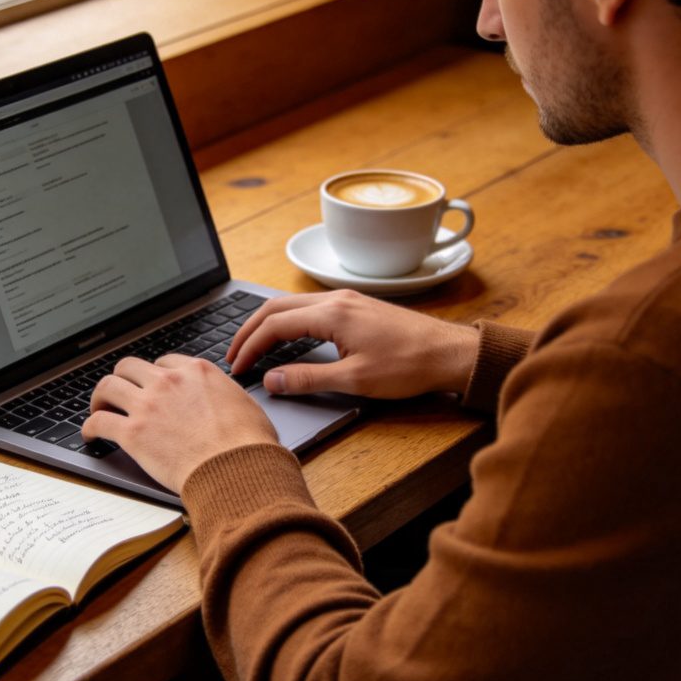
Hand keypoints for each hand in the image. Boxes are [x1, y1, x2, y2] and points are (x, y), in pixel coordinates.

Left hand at [82, 353, 279, 494]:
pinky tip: (90, 434)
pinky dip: (90, 426)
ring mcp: (148, 404)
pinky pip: (99, 421)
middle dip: (123, 378)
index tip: (152, 385)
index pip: (165, 362)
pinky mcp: (132, 432)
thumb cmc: (248, 443)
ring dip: (100, 397)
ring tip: (99, 409)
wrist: (236, 467)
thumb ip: (226, 396)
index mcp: (197, 371)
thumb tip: (227, 403)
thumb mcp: (245, 404)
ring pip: (108, 386)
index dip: (155, 374)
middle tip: (120, 393)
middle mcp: (169, 381)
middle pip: (130, 366)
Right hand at [227, 289, 479, 399]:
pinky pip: (308, 307)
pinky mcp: (355, 306)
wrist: (448, 353)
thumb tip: (272, 380)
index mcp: (332, 314)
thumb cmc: (409, 366)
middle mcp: (335, 299)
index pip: (274, 325)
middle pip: (275, 308)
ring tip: (252, 346)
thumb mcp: (355, 380)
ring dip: (267, 323)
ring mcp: (346, 300)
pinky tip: (285, 337)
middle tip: (233, 355)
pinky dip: (286, 321)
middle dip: (248, 330)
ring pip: (291, 305)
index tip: (237, 367)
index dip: (249, 347)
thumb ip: (308, 379)